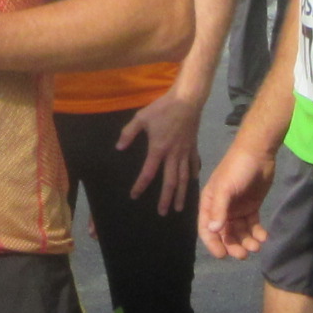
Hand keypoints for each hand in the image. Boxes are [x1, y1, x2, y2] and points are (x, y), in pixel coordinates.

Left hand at [117, 89, 201, 216]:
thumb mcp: (141, 117)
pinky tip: (191, 183)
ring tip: (179, 208)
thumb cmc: (163, 108)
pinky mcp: (193, 147)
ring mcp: (185, 152)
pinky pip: (194, 165)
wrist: (187, 99)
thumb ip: (128, 133)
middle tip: (163, 213)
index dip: (140, 185)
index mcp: (159, 149)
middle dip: (166, 199)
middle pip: (170, 182)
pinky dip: (192, 175)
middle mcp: (173, 155)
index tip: (134, 196)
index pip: (148, 173)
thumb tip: (118, 148)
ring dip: (181, 194)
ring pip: (183, 178)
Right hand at [199, 141, 272, 258]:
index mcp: (210, 203)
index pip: (207, 229)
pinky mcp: (251, 207)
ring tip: (257, 246)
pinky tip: (264, 236)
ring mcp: (237, 208)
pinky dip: (257, 233)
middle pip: (225, 234)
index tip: (223, 255)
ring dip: (247, 241)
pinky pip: (252, 225)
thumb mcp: (225, 188)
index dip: (213, 243)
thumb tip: (213, 230)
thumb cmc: (237, 169)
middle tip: (244, 254)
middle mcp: (222, 209)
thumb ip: (219, 209)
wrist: (258, 153)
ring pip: (240, 232)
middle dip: (233, 245)